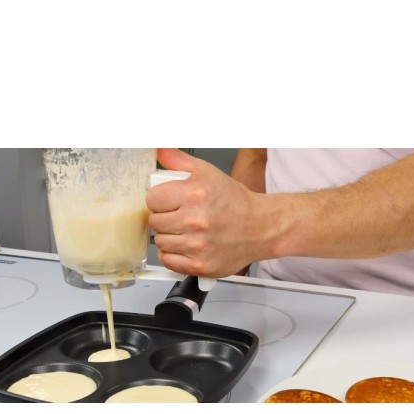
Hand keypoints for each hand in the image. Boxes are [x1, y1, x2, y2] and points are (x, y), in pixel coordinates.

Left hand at [147, 148, 266, 277]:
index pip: (152, 200)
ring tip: (187, 232)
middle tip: (181, 217)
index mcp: (195, 194)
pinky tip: (187, 246)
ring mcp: (198, 246)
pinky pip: (168, 261)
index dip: (160, 200)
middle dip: (165, 218)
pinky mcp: (200, 265)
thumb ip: (177, 160)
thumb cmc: (234, 201)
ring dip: (170, 238)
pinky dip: (173, 256)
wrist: (261, 227)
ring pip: (160, 243)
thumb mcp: (207, 172)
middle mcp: (196, 221)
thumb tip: (158, 148)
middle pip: (155, 222)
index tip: (170, 202)